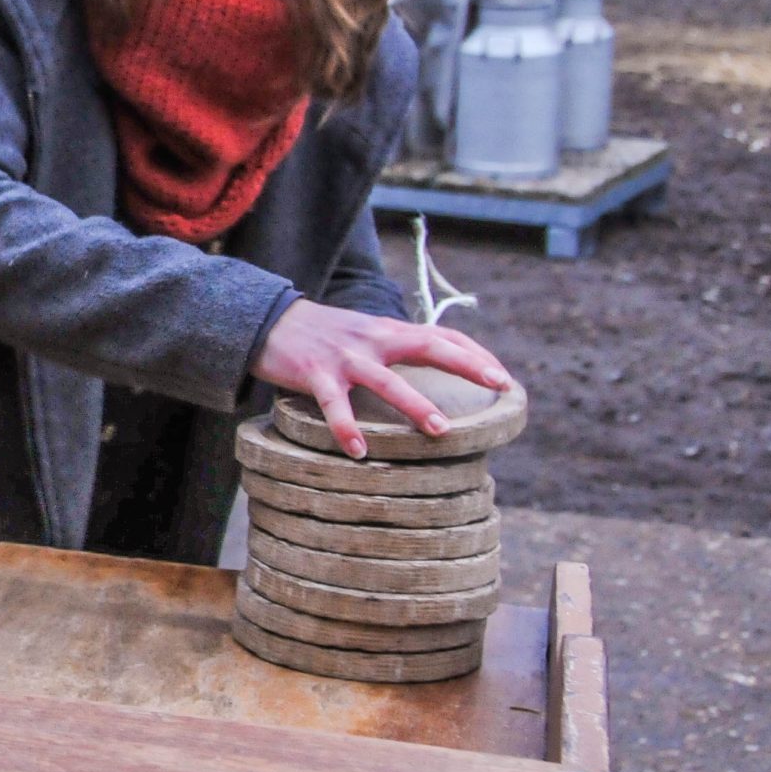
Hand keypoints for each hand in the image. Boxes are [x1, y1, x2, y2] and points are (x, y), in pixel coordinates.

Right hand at [253, 300, 513, 459]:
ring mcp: (345, 357)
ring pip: (387, 381)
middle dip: (466, 364)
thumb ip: (393, 348)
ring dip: (415, 404)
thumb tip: (430, 373)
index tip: (503, 378)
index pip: (441, 334)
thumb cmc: (321, 334)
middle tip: (497, 385)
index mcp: (387, 330)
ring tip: (440, 430)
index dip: (475, 353)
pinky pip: (335, 404)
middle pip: (428, 346)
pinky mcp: (314, 373)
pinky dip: (346, 428)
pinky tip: (358, 451)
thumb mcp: (363, 333)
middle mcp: (373, 340)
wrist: (267, 320)